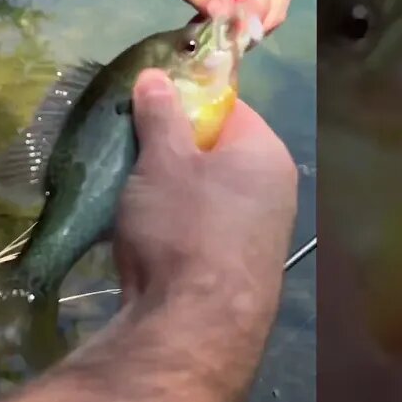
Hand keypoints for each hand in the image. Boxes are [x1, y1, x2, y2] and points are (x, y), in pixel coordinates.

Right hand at [113, 69, 297, 314]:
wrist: (193, 326)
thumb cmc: (183, 225)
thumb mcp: (163, 160)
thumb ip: (161, 114)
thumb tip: (157, 75)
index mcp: (266, 153)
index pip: (228, 107)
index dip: (186, 100)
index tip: (146, 105)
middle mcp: (274, 191)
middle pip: (216, 152)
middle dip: (172, 148)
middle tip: (129, 147)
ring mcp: (259, 236)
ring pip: (206, 194)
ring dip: (169, 190)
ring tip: (127, 190)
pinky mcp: (237, 272)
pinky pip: (201, 230)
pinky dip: (173, 225)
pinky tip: (143, 233)